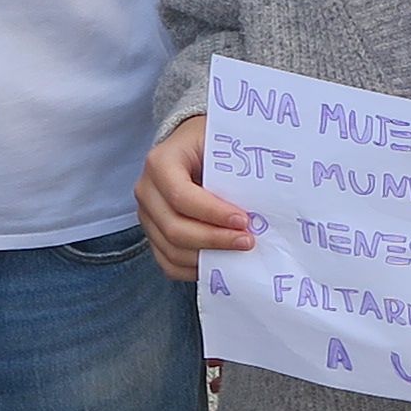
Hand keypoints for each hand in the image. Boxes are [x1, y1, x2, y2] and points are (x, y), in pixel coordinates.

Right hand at [137, 114, 252, 282]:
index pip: (181, 196)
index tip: (244, 220)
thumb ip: (235, 167)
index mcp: (160, 162)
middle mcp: (147, 190)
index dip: (213, 213)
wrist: (192, 145)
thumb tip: (264, 201)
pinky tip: (219, 262)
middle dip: (215, 240)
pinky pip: (168, 262)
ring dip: (208, 257)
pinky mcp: (153, 233)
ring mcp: (146, 214)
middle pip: (174, 228)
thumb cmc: (211, 143)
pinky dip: (194, 269)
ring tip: (237, 252)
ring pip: (171, 250)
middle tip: (248, 241)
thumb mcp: (222, 142)